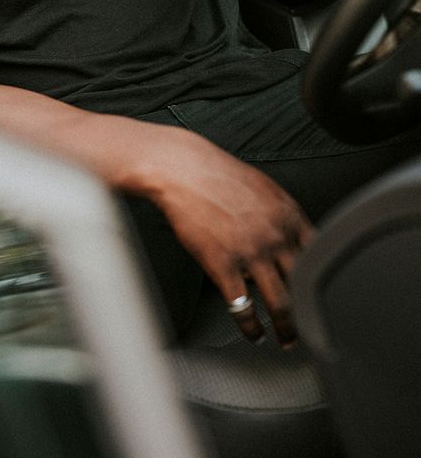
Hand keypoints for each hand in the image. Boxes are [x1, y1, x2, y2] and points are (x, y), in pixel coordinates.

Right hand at [145, 129, 314, 346]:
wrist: (185, 170)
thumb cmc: (220, 175)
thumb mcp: (265, 188)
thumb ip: (284, 216)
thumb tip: (295, 238)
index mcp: (289, 216)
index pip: (320, 256)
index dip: (325, 279)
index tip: (324, 295)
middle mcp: (275, 236)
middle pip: (304, 285)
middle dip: (312, 311)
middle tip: (313, 327)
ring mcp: (251, 252)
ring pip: (279, 303)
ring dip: (286, 329)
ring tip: (286, 340)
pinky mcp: (223, 265)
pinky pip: (242, 307)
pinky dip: (250, 327)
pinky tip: (253, 333)